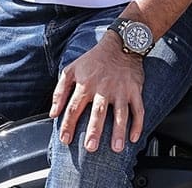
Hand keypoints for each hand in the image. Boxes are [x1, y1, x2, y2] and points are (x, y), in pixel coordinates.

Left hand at [50, 33, 145, 153]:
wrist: (120, 44)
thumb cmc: (93, 59)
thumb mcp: (71, 70)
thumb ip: (59, 91)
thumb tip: (53, 113)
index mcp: (85, 84)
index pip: (74, 108)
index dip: (68, 125)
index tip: (65, 140)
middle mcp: (103, 88)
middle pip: (98, 112)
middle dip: (94, 130)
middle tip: (91, 147)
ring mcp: (121, 90)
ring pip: (120, 113)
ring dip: (119, 131)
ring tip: (117, 148)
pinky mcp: (135, 90)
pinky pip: (138, 109)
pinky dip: (138, 124)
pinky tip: (134, 137)